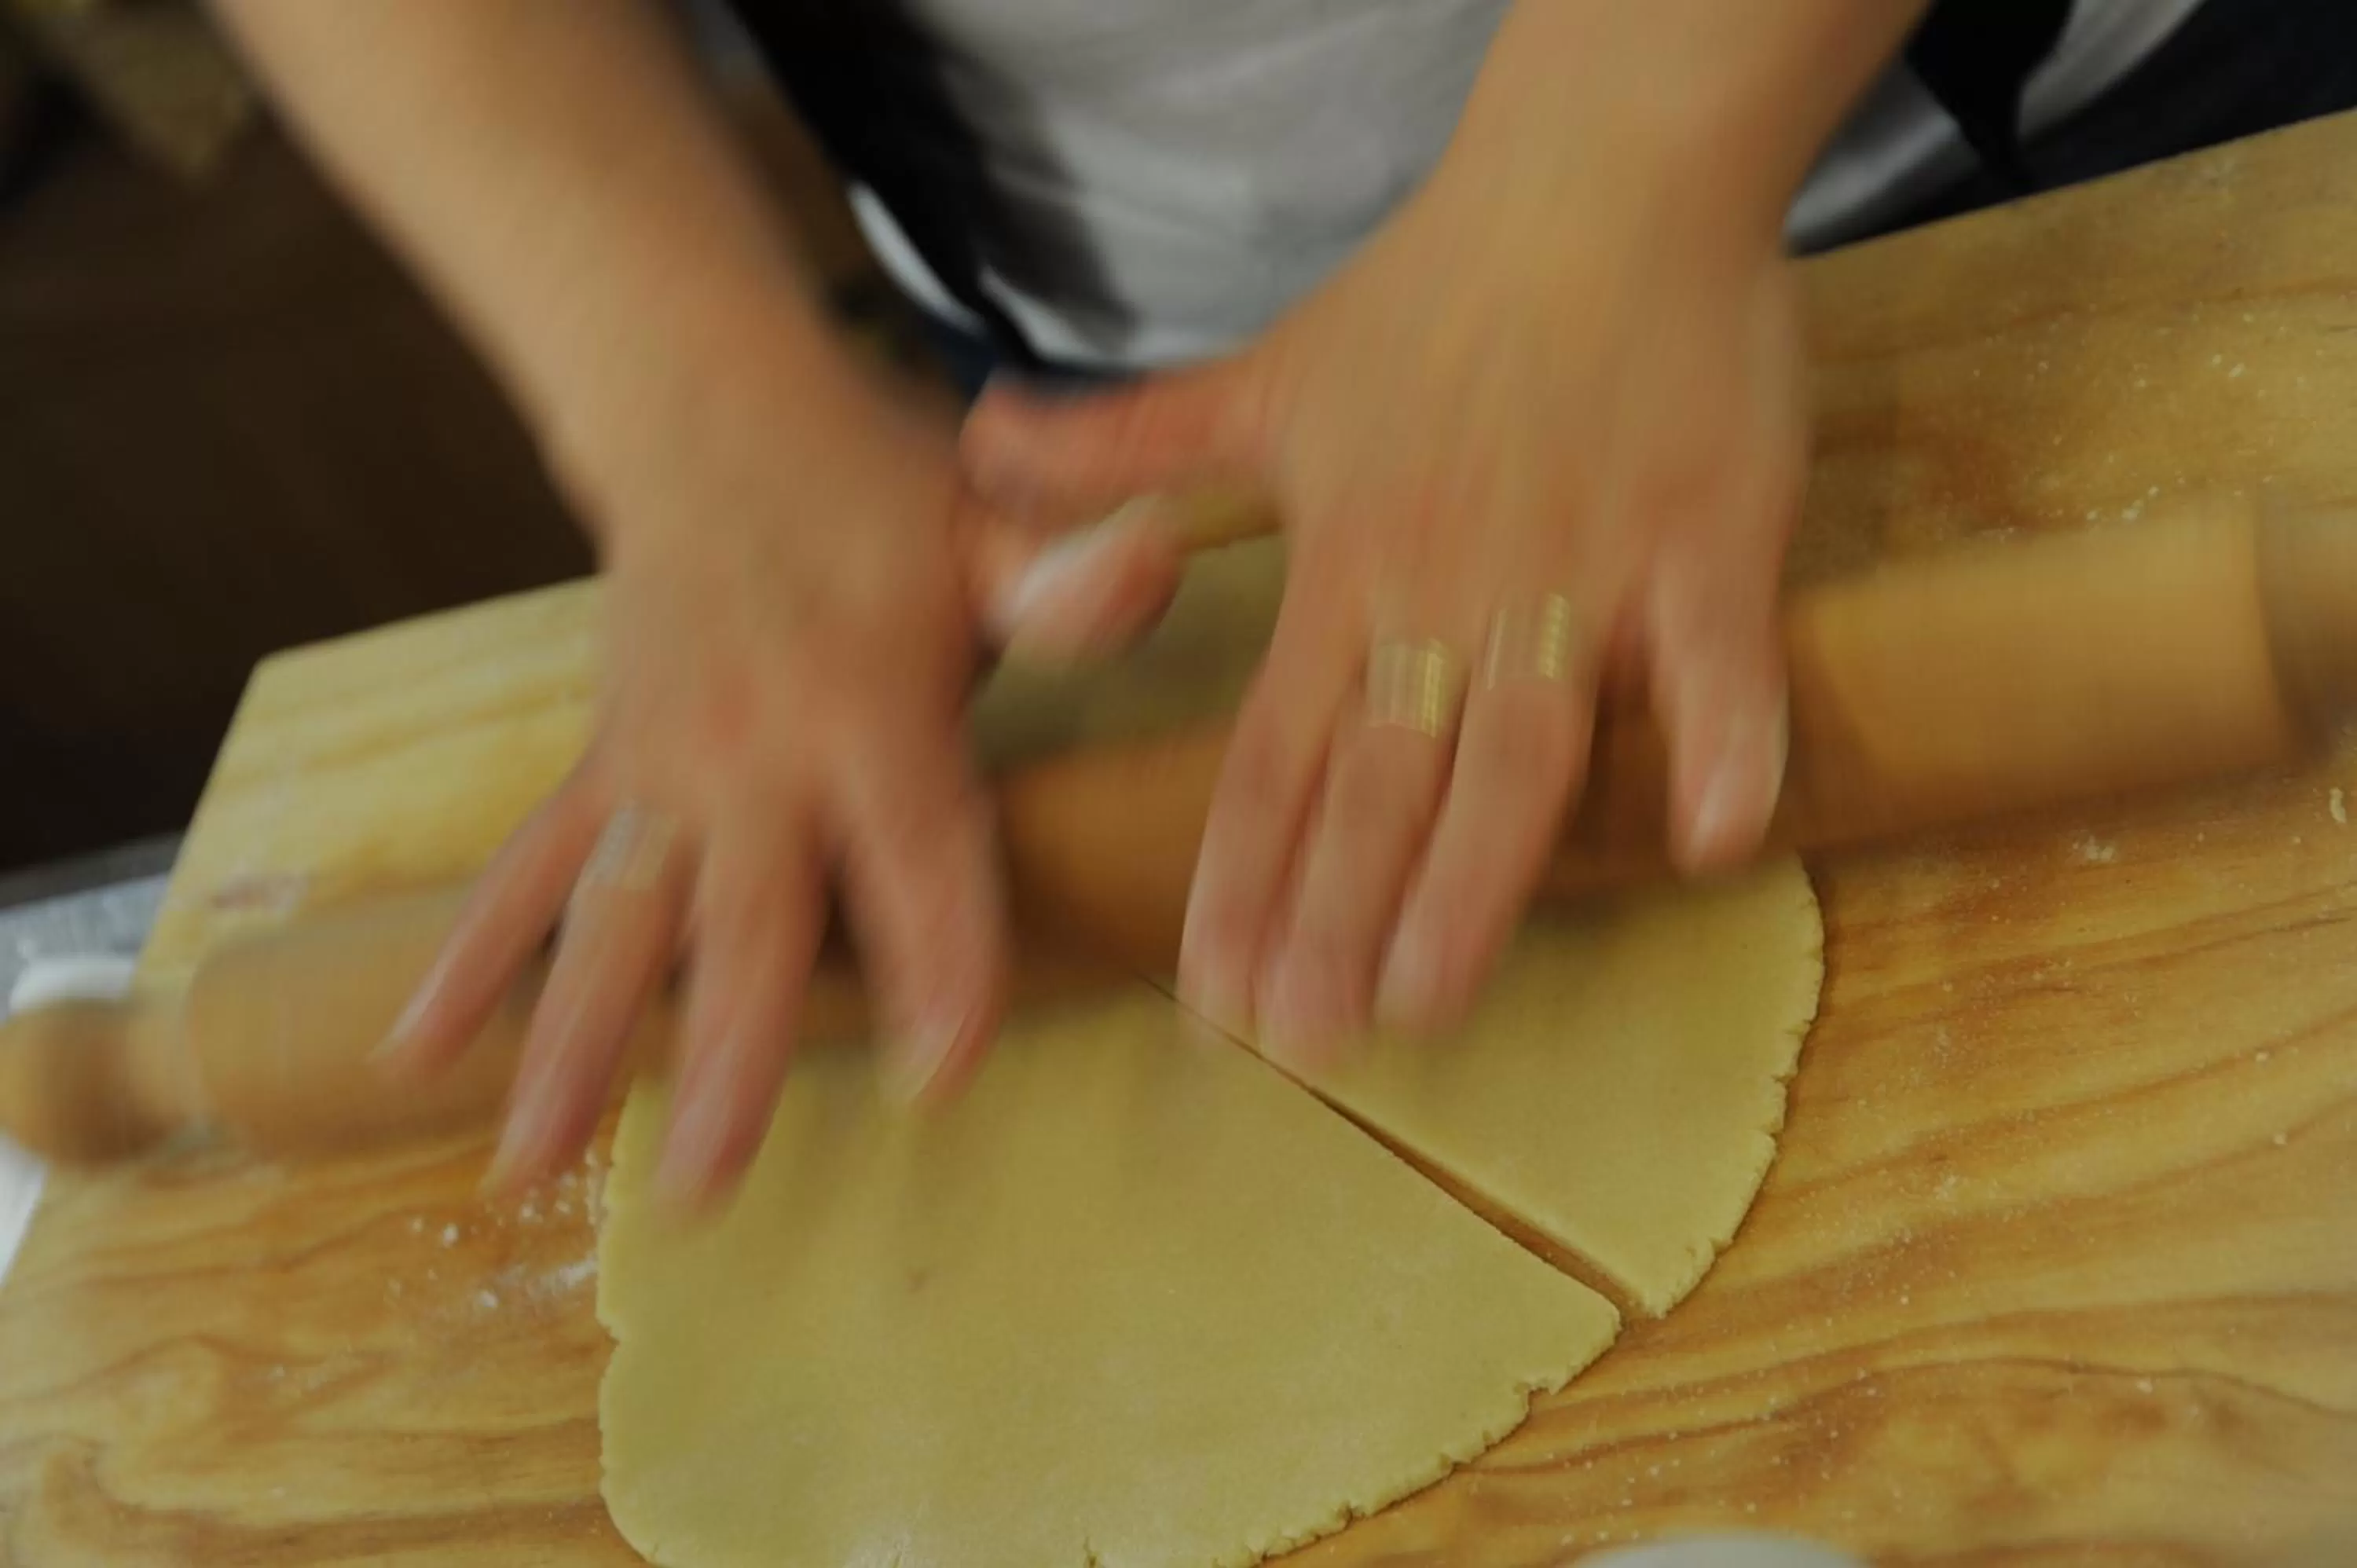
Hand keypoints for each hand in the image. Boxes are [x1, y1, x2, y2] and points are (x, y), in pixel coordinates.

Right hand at [379, 339, 1180, 1206]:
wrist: (705, 408)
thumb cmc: (878, 488)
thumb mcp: (992, 522)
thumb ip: (1067, 577)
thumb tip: (1160, 560)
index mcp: (868, 708)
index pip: (918, 852)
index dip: (938, 957)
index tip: (938, 1071)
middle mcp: (752, 754)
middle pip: (745, 923)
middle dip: (728, 1057)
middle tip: (702, 1188)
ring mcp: (658, 769)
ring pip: (611, 922)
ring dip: (570, 1043)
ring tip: (531, 1167)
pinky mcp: (601, 767)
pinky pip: (527, 870)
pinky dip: (470, 957)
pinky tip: (415, 1053)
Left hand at [961, 110, 1808, 1066]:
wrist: (1601, 182)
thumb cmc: (1436, 291)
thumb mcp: (1262, 378)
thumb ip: (1128, 446)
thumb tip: (983, 442)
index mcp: (1344, 567)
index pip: (1272, 755)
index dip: (1238, 879)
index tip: (1212, 997)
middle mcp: (1446, 590)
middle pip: (1380, 782)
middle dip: (1331, 918)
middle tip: (1300, 1041)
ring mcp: (1577, 571)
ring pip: (1515, 751)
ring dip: (1470, 881)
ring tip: (1426, 1000)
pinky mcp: (1703, 539)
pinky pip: (1714, 654)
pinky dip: (1719, 738)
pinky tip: (1711, 838)